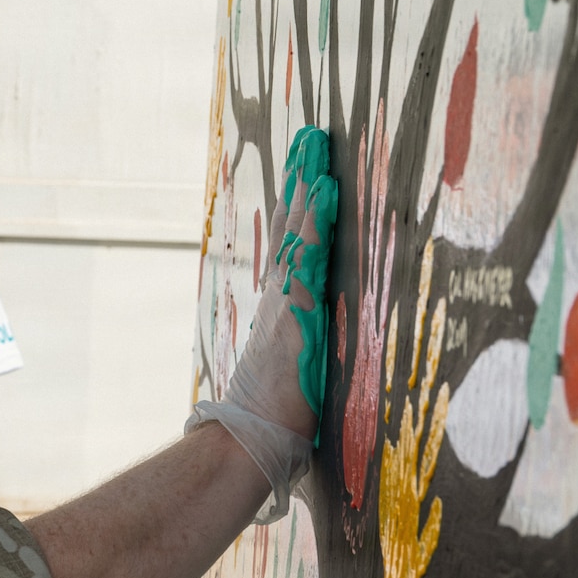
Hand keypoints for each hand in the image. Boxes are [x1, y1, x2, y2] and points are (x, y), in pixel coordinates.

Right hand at [184, 125, 336, 521]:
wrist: (251, 437)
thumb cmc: (275, 420)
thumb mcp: (296, 379)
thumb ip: (305, 357)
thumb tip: (317, 360)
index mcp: (282, 309)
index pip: (290, 249)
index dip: (297, 211)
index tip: (307, 174)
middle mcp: (279, 296)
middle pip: (288, 228)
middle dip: (299, 183)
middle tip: (308, 139)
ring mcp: (285, 299)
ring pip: (297, 232)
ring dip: (307, 187)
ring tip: (315, 147)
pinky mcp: (296, 307)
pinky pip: (309, 253)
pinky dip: (315, 219)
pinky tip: (325, 188)